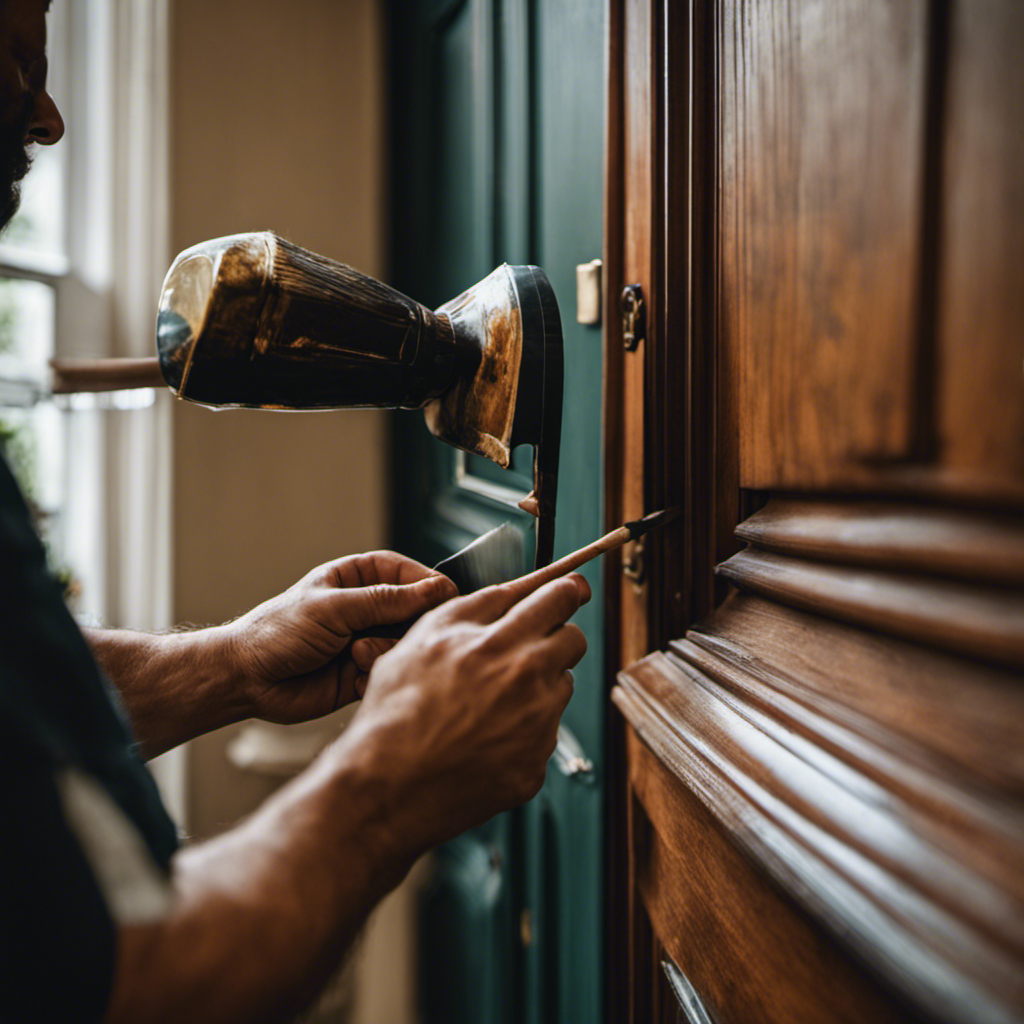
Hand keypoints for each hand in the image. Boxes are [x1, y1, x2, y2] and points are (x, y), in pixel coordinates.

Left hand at [226, 551, 457, 723]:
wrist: (248, 680)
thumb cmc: (279, 632)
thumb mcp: (334, 608)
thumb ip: (386, 601)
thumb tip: (437, 590)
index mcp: (357, 579)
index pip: (408, 574)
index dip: (429, 584)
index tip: (449, 597)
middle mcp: (366, 609)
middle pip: (414, 612)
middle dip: (408, 624)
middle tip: (400, 633)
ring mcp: (367, 640)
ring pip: (405, 645)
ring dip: (385, 651)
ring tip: (355, 656)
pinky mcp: (364, 673)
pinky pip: (390, 672)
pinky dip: (375, 675)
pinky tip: (351, 677)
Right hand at [338, 572, 589, 857]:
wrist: (386, 788)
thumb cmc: (394, 711)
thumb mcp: (425, 638)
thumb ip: (477, 607)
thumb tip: (521, 587)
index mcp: (497, 641)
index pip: (556, 598)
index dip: (565, 591)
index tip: (569, 591)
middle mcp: (525, 678)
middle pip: (573, 639)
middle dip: (556, 636)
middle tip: (529, 647)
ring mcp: (536, 723)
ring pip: (561, 685)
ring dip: (540, 685)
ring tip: (490, 701)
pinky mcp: (536, 762)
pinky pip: (546, 732)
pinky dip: (525, 730)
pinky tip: (486, 738)